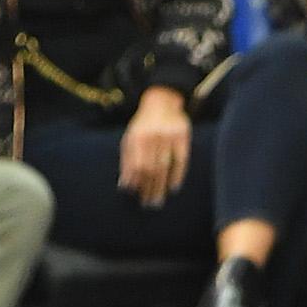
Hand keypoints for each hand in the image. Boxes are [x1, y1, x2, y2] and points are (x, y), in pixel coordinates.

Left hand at [117, 87, 191, 203]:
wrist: (161, 101)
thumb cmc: (143, 125)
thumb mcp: (130, 139)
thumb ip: (127, 161)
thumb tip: (124, 186)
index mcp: (138, 137)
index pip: (138, 166)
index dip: (137, 182)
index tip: (137, 196)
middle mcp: (153, 136)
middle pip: (151, 169)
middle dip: (149, 189)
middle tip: (148, 204)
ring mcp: (169, 135)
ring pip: (165, 166)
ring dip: (161, 186)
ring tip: (158, 201)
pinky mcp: (183, 135)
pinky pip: (181, 159)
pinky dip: (178, 175)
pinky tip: (174, 187)